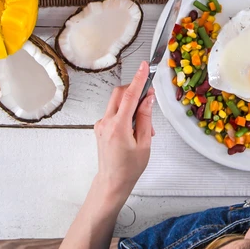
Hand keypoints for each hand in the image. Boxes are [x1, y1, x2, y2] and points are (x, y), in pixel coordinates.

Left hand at [93, 61, 154, 203]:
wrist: (112, 182)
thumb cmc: (129, 168)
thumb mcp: (144, 143)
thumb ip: (145, 118)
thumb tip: (148, 99)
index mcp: (118, 126)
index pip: (130, 96)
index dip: (139, 79)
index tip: (144, 67)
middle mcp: (106, 122)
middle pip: (120, 94)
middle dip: (134, 90)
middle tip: (149, 97)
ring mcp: (101, 124)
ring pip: (117, 103)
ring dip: (132, 106)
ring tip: (144, 125)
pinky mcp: (100, 127)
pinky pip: (114, 113)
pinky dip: (126, 115)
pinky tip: (134, 129)